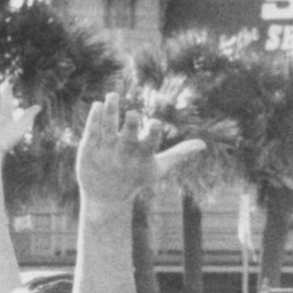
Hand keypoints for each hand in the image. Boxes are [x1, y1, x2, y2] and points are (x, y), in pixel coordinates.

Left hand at [75, 93, 203, 208]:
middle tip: (132, 113)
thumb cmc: (136, 178)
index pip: (149, 144)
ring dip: (109, 113)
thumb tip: (204, 144)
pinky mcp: (88, 150)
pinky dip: (94, 119)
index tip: (155, 124)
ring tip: (111, 95)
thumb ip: (179, 153)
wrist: (106, 196)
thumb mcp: (159, 168)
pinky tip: (97, 105)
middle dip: (130, 126)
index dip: (152, 134)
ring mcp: (105, 152)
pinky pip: (91, 132)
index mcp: (141, 157)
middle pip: (127, 138)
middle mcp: (122, 154)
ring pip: (106, 130)